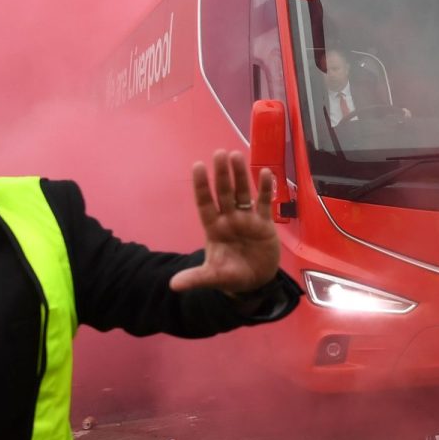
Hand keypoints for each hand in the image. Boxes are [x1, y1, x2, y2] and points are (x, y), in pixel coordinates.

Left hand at [169, 151, 280, 295]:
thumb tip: (173, 285)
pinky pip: (265, 203)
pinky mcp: (264, 224)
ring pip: (243, 193)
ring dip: (240, 175)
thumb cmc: (231, 276)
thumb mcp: (213, 277)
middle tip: (220, 153)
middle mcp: (229, 219)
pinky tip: (265, 172)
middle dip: (222, 175)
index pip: (205, 203)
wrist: (256, 283)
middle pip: (225, 193)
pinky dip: (265, 189)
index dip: (202, 186)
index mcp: (214, 228)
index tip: (198, 166)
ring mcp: (247, 219)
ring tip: (237, 156)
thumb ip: (196, 278)